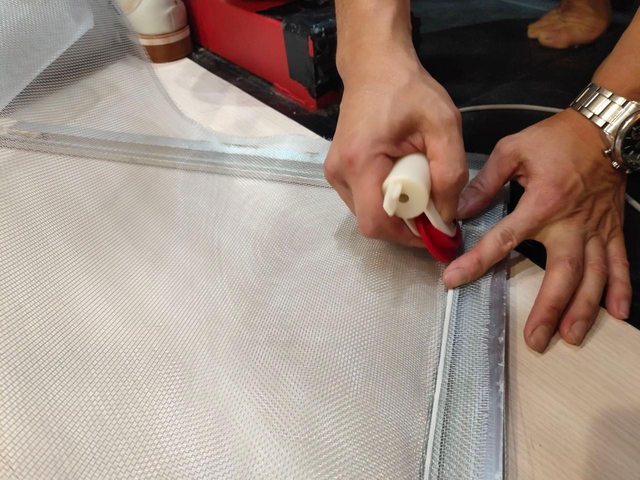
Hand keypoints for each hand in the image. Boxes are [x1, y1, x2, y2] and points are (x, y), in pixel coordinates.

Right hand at [324, 53, 467, 246]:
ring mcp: (334, 173)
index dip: (408, 236)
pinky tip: (402, 183)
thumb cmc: (408, 90)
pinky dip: (386, 202)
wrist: (374, 67)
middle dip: (405, 225)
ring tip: (419, 191)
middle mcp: (339, 173)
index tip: (435, 228)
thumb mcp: (444, 125)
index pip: (377, 223)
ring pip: (367, 214)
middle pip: (372, 223)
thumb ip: (450, 172)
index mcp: (361, 161)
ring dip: (396, 214)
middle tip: (432, 208)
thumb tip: (447, 214)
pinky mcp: (337, 171)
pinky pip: (362, 201)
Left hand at [444, 109, 630, 352]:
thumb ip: (485, 181)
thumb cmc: (555, 138)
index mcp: (541, 203)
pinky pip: (620, 262)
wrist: (603, 127)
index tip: (454, 281)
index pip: (504, 239)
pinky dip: (621, 288)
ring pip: (594, 275)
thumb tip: (460, 209)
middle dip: (549, 308)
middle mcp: (571, 223)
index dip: (477, 261)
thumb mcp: (513, 150)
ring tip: (571, 337)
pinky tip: (618, 314)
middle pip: (562, 273)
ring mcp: (596, 229)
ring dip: (584, 308)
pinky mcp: (612, 228)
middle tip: (536, 340)